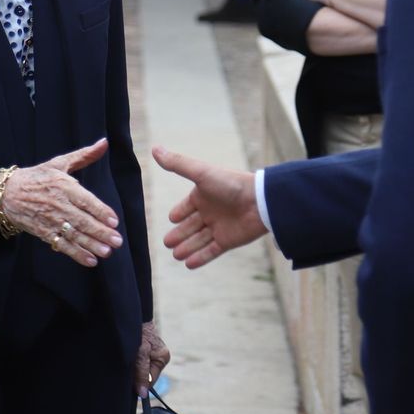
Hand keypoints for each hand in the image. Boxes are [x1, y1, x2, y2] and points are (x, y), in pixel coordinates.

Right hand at [0, 138, 122, 266]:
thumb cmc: (37, 176)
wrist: (6, 193)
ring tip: (107, 252)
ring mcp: (50, 219)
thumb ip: (84, 155)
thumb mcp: (59, 162)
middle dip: (101, 232)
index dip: (101, 212)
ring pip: (74, 235)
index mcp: (64, 185)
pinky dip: (75, 253)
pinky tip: (90, 260)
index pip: (86, 201)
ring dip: (91, 245)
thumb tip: (104, 143)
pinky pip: (61, 245)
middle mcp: (58, 204)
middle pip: (82, 221)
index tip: (114, 221)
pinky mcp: (43, 232)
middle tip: (117, 241)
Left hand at [134, 321, 169, 396]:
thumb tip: (143, 394)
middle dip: (136, 375)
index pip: (150, 381)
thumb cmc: (139, 332)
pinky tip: (128, 357)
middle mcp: (160, 357)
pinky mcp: (146, 350)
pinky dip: (132, 363)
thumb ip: (142, 373)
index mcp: (163, 358)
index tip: (129, 381)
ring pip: (141, 370)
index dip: (139, 383)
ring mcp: (153, 354)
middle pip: (146, 376)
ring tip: (128, 359)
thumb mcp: (140, 354)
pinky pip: (139, 363)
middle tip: (128, 367)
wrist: (133, 316)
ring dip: (133, 368)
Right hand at [153, 146, 265, 268]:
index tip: (171, 218)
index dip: (178, 213)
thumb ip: (177, 164)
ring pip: (199, 240)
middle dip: (179, 234)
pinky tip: (188, 264)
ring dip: (187, 247)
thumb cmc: (230, 184)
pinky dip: (200, 258)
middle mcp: (211, 212)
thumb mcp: (200, 173)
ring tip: (175, 255)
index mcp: (203, 195)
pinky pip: (211, 251)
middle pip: (190, 226)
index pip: (186, 207)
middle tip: (167, 243)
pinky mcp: (228, 241)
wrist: (258, 201)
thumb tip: (154, 149)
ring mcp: (219, 227)